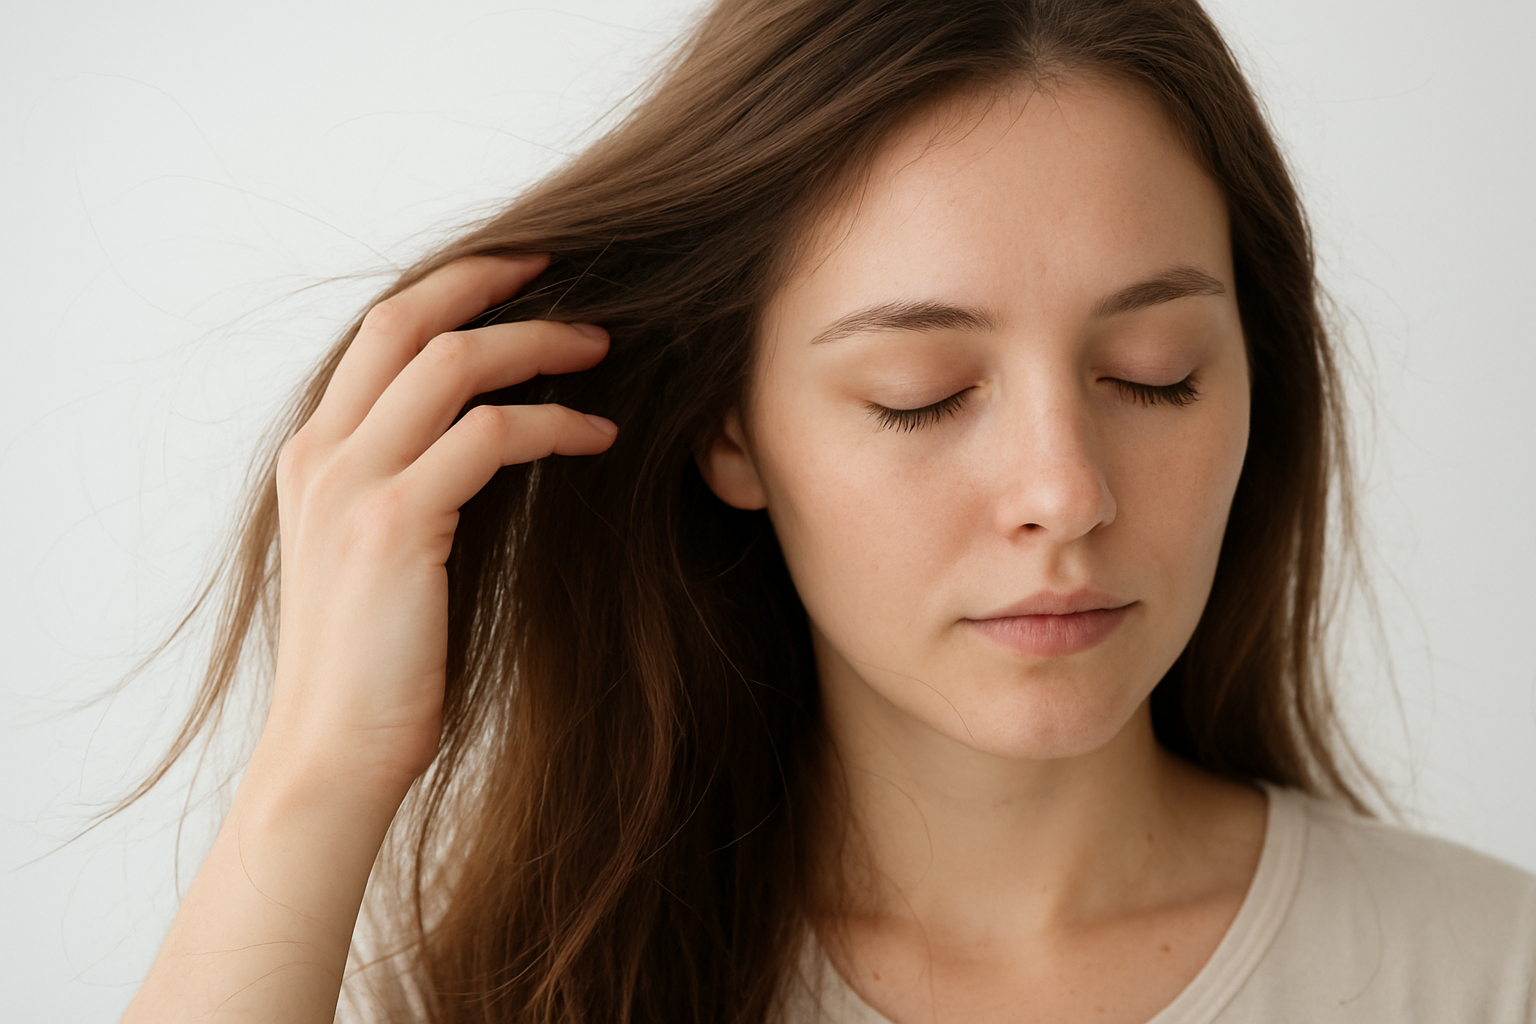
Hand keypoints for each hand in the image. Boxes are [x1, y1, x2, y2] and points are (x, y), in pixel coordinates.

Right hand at [262, 254, 615, 791]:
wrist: (333, 753)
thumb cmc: (376, 663)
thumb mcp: (377, 554)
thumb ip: (408, 483)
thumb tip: (485, 432)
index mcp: (314, 456)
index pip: (378, 333)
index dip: (451, 289)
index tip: (518, 274)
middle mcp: (322, 456)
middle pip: (407, 321)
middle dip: (489, 283)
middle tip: (566, 272)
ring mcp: (351, 486)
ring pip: (454, 366)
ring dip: (538, 346)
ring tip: (602, 350)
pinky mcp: (394, 526)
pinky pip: (488, 437)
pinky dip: (552, 423)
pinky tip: (597, 436)